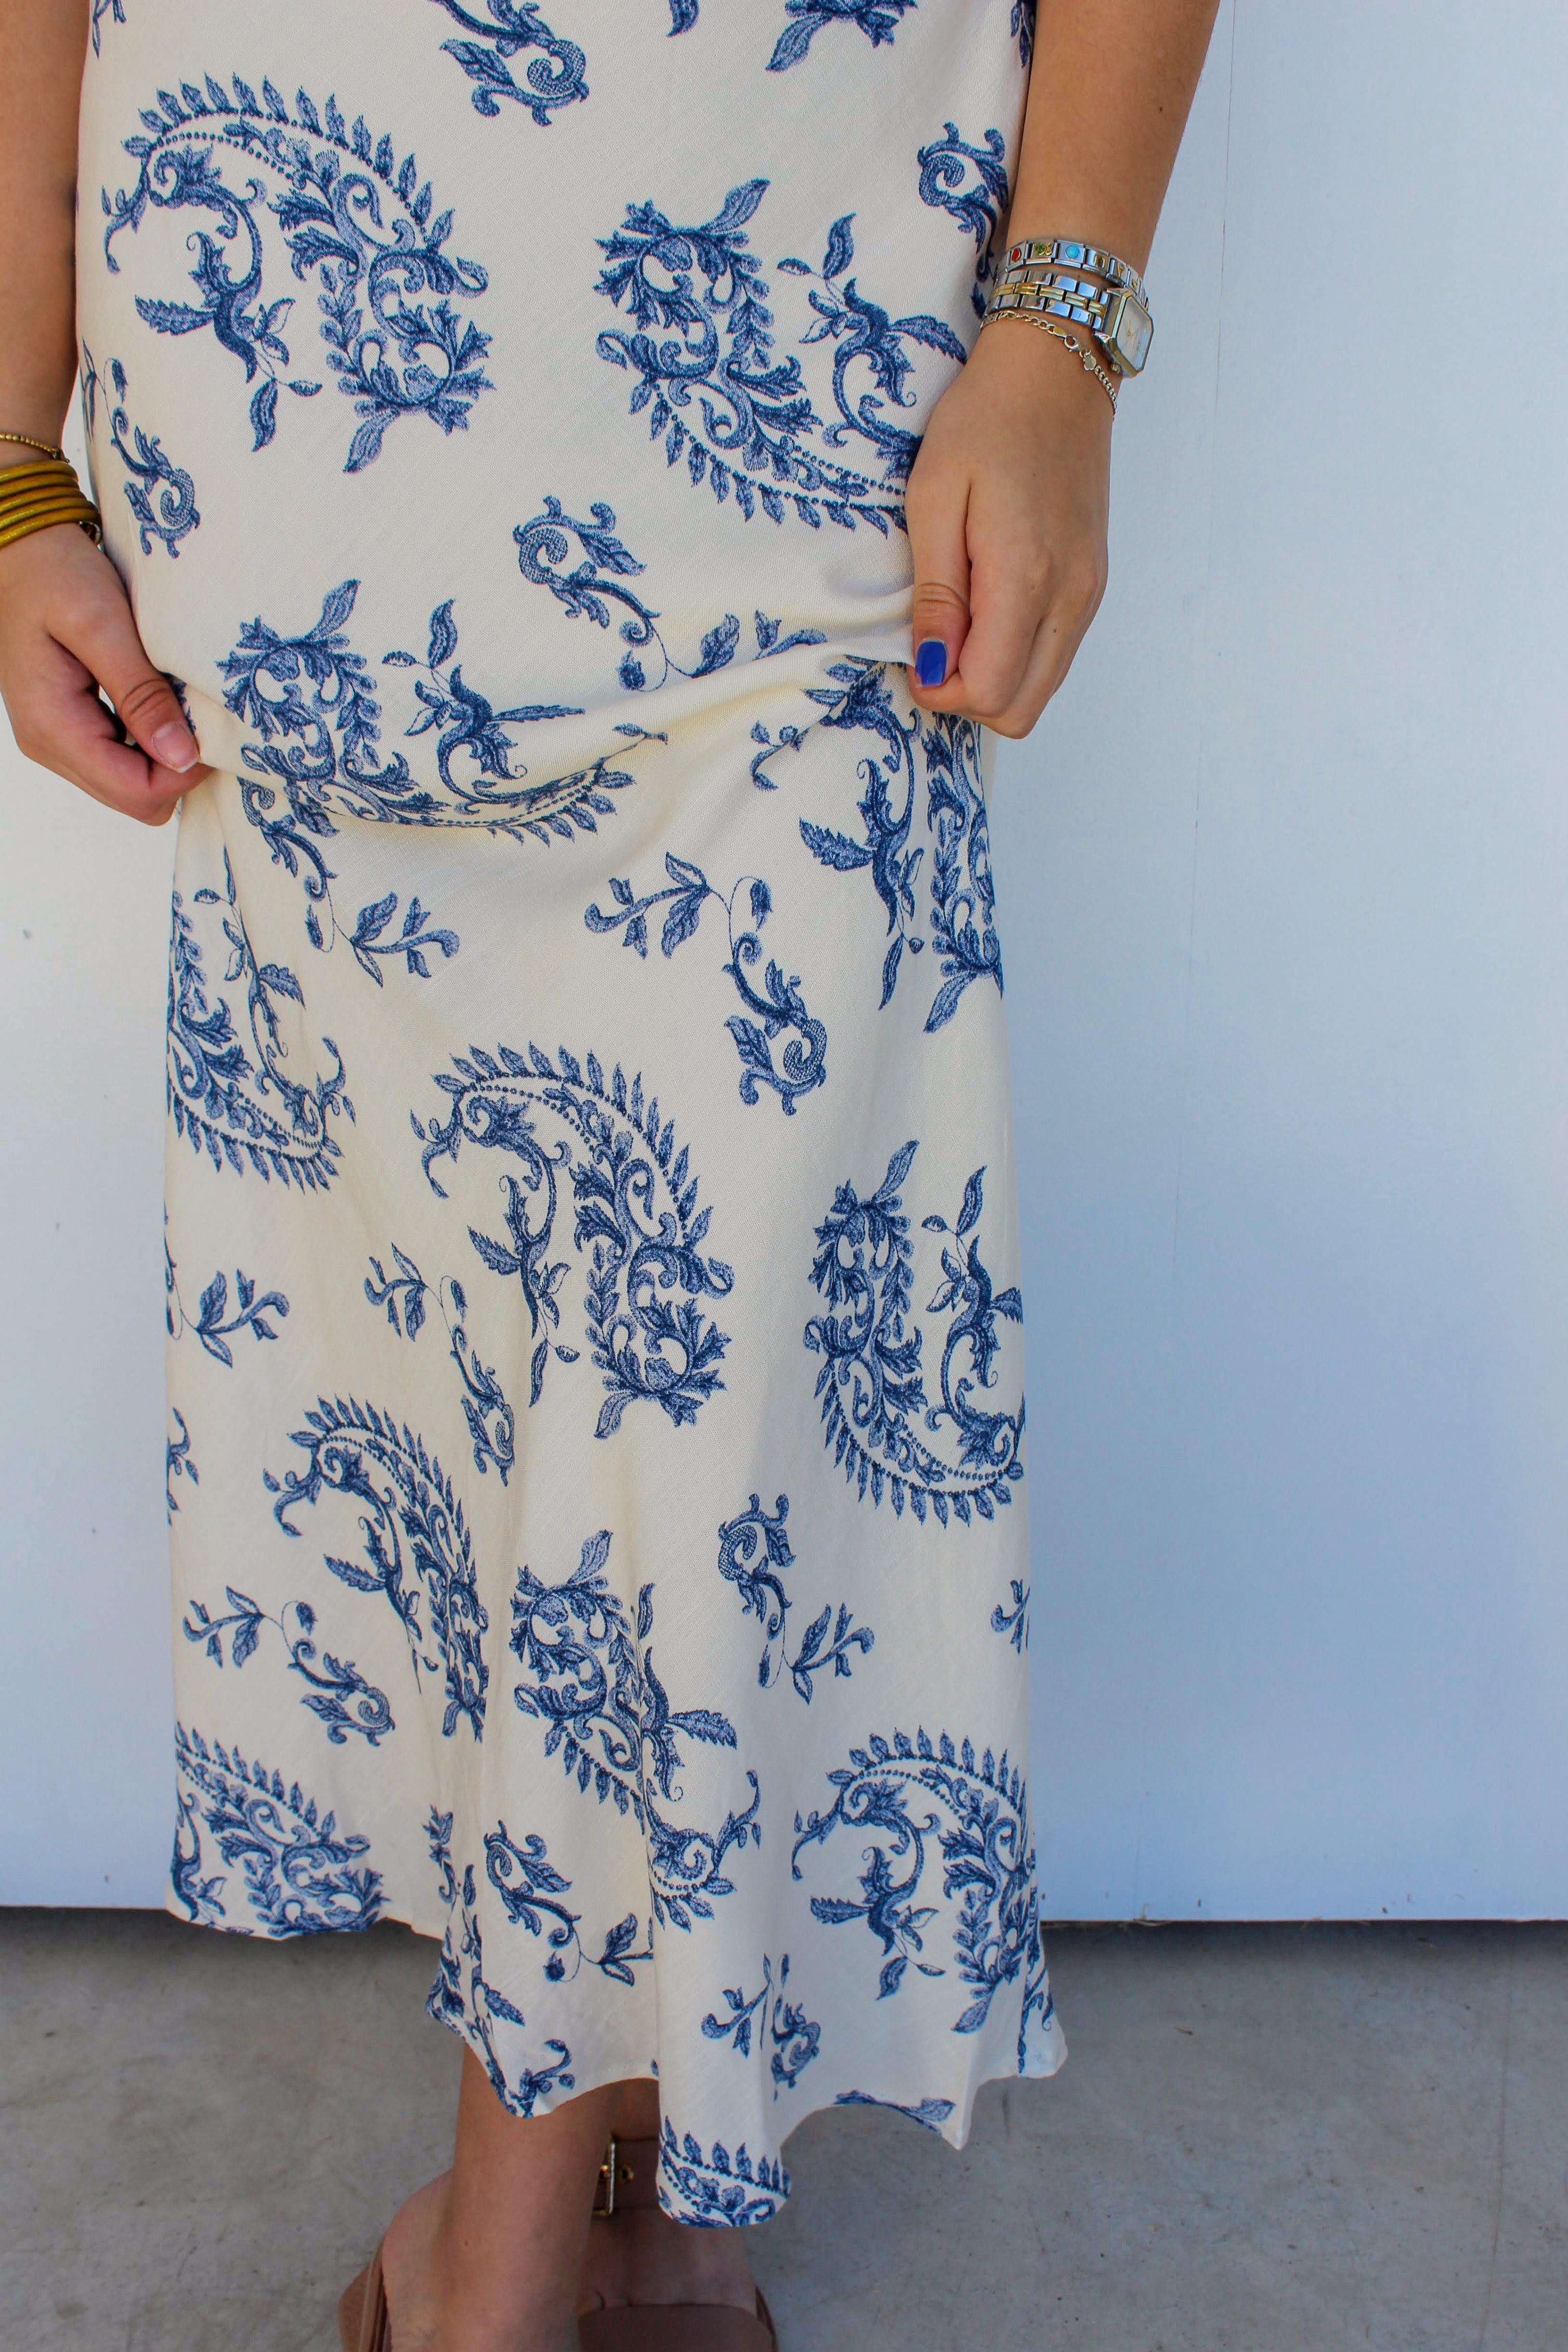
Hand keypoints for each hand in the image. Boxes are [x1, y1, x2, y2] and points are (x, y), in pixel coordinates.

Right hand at [0, 501, 210, 824]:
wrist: (21, 550)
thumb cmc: (56, 574)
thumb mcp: (103, 626)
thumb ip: (141, 694)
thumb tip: (182, 757)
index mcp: (53, 727)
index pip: (136, 792)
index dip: (183, 772)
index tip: (208, 727)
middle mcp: (49, 746)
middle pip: (135, 800)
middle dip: (176, 768)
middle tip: (198, 714)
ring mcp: (56, 740)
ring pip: (131, 786)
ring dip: (164, 756)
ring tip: (178, 704)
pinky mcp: (69, 728)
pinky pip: (121, 760)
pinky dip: (150, 742)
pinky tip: (160, 703)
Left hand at [904, 320, 1111, 737]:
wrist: (1055, 370)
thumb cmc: (985, 421)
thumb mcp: (935, 497)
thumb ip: (936, 592)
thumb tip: (934, 668)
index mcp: (1026, 577)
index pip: (989, 691)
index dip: (941, 690)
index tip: (916, 651)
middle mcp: (1069, 597)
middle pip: (1020, 710)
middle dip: (968, 696)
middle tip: (935, 643)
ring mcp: (1088, 594)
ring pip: (1041, 689)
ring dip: (994, 677)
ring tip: (960, 620)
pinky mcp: (1093, 584)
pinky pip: (1055, 655)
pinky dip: (1019, 654)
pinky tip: (990, 608)